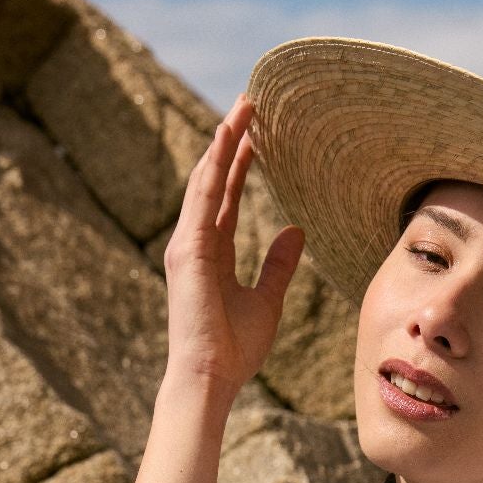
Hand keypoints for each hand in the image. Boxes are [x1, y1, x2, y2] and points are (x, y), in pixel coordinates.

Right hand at [163, 92, 304, 398]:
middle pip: (214, 179)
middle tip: (249, 104)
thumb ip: (278, 265)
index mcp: (212, 253)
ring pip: (206, 179)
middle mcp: (195, 242)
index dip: (239, 164)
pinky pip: (203, 197)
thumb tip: (295, 231)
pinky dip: (214, 165)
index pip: (225, 197)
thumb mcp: (268, 300)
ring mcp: (187, 244)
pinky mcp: (188, 250)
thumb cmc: (234, 350)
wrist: (211, 378)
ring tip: (241, 108)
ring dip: (223, 143)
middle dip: (231, 141)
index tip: (256, 136)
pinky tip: (227, 138)